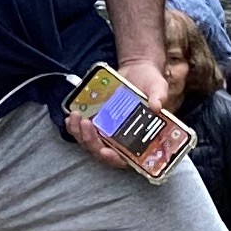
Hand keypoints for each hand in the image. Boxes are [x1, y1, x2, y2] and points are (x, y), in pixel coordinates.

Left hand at [68, 51, 175, 173]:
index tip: (105, 152)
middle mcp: (122, 139)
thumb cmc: (151, 84)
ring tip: (76, 117)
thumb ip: (159, 97)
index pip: (127, 157)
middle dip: (91, 142)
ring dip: (79, 134)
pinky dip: (74, 127)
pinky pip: (82, 130)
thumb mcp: (158, 87)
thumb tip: (156, 106)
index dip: (115, 159)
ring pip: (89, 143)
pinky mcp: (96, 122)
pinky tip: (71, 117)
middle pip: (103, 151)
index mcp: (139, 138)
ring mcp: (107, 132)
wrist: (138, 71)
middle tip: (87, 125)